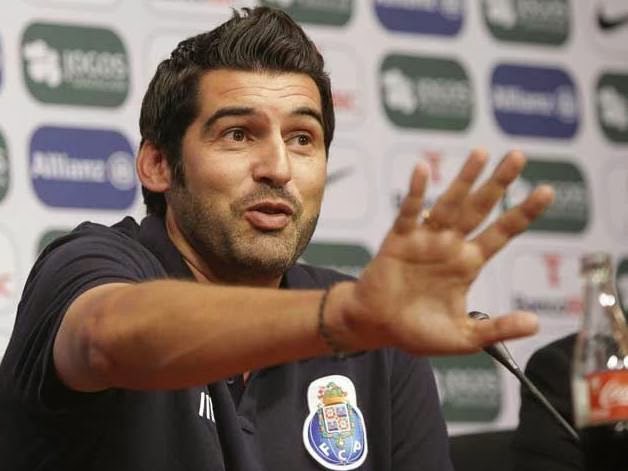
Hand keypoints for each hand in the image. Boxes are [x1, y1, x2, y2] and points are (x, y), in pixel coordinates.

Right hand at [335, 149, 554, 355]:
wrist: (377, 327)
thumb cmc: (417, 332)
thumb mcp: (463, 337)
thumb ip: (496, 329)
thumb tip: (534, 324)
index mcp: (468, 264)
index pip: (502, 232)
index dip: (523, 213)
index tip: (546, 191)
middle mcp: (450, 245)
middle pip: (480, 208)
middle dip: (499, 183)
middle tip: (518, 156)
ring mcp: (425, 239)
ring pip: (449, 203)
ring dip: (464, 179)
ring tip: (482, 154)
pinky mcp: (399, 239)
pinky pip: (409, 212)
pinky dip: (416, 192)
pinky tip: (423, 169)